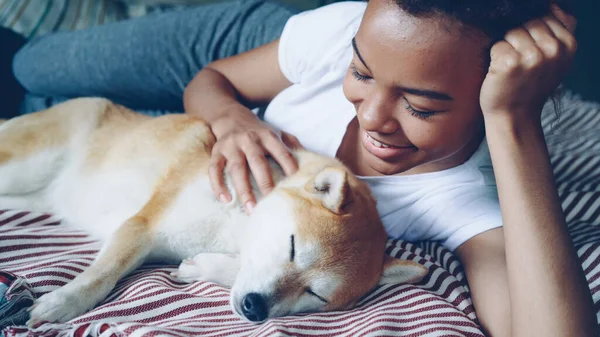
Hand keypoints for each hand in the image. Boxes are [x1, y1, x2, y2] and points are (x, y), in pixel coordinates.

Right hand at [209, 110, 300, 213]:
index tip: (294, 183)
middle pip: (257, 162)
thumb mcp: (276, 132)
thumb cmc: (258, 131)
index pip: (280, 151)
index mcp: (267, 136)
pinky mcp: (217, 152)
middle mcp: (249, 140)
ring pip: (236, 168)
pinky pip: (214, 169)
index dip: (288, 165)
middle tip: (271, 201)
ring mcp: (231, 146)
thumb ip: (292, 144)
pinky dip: (218, 185)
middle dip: (264, 182)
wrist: (231, 116)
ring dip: (243, 189)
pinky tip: (225, 200)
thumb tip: (310, 160)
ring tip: (250, 208)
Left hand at [480, 5, 576, 120]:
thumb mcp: (554, 58)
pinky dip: (494, 57)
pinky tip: (502, 74)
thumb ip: (558, 30)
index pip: (545, 16)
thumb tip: (553, 4)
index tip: (532, 54)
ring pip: (512, 32)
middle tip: (521, 64)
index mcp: (568, 45)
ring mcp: (532, 56)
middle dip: (519, 38)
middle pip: (528, 21)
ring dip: (506, 48)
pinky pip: (497, 45)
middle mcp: (553, 49)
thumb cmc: (530, 85)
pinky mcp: (510, 62)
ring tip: (512, 68)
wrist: (515, 116)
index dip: (532, 33)